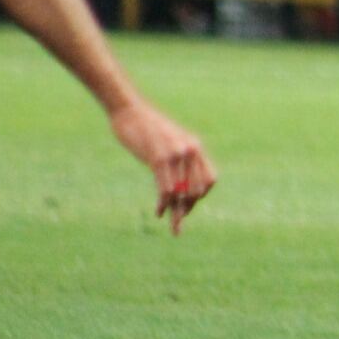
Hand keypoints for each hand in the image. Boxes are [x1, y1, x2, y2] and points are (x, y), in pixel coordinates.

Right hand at [109, 100, 216, 234]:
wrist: (129, 110)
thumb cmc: (146, 128)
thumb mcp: (169, 141)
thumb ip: (178, 157)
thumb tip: (179, 182)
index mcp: (195, 147)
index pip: (209, 179)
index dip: (201, 195)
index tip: (187, 205)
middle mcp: (190, 151)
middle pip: (197, 189)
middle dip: (189, 206)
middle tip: (179, 219)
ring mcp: (175, 154)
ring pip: (182, 192)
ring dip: (178, 213)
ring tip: (174, 227)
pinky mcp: (158, 158)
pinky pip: (166, 188)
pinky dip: (164, 204)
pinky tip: (159, 212)